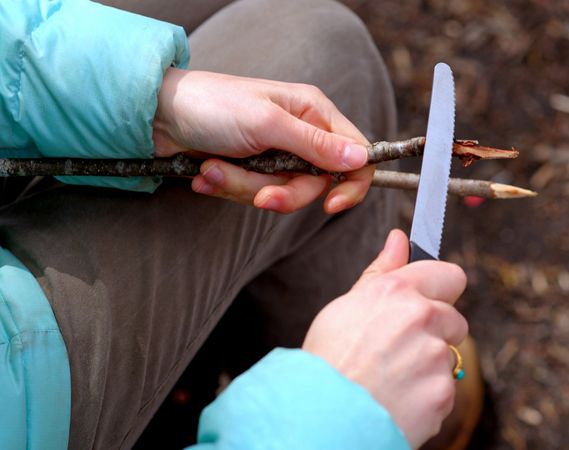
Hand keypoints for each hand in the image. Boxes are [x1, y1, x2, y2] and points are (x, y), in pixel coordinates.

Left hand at [153, 68, 372, 213]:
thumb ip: (315, 145)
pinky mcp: (252, 170)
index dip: (351, 183)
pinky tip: (206, 173)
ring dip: (243, 186)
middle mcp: (300, 133)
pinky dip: (228, 187)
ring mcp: (276, 153)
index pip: (355, 154)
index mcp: (313, 112)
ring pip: (282, 192)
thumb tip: (360, 159)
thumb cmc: (212, 106)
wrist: (156, 116)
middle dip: (281, 192)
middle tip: (257, 195)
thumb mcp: (267, 124)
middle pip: (316, 184)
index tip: (331, 205)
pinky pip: (254, 194)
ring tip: (213, 169)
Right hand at [302, 230, 467, 447]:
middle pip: (455, 320)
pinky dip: (426, 399)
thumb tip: (399, 238)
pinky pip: (444, 391)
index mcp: (398, 290)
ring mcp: (434, 356)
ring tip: (391, 380)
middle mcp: (421, 317)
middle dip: (436, 335)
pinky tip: (397, 401)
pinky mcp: (441, 392)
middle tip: (398, 352)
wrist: (320, 417)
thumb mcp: (348, 306)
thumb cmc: (327, 360)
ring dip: (429, 369)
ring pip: (448, 358)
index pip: (451, 275)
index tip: (430, 304)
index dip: (441, 292)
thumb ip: (382, 272)